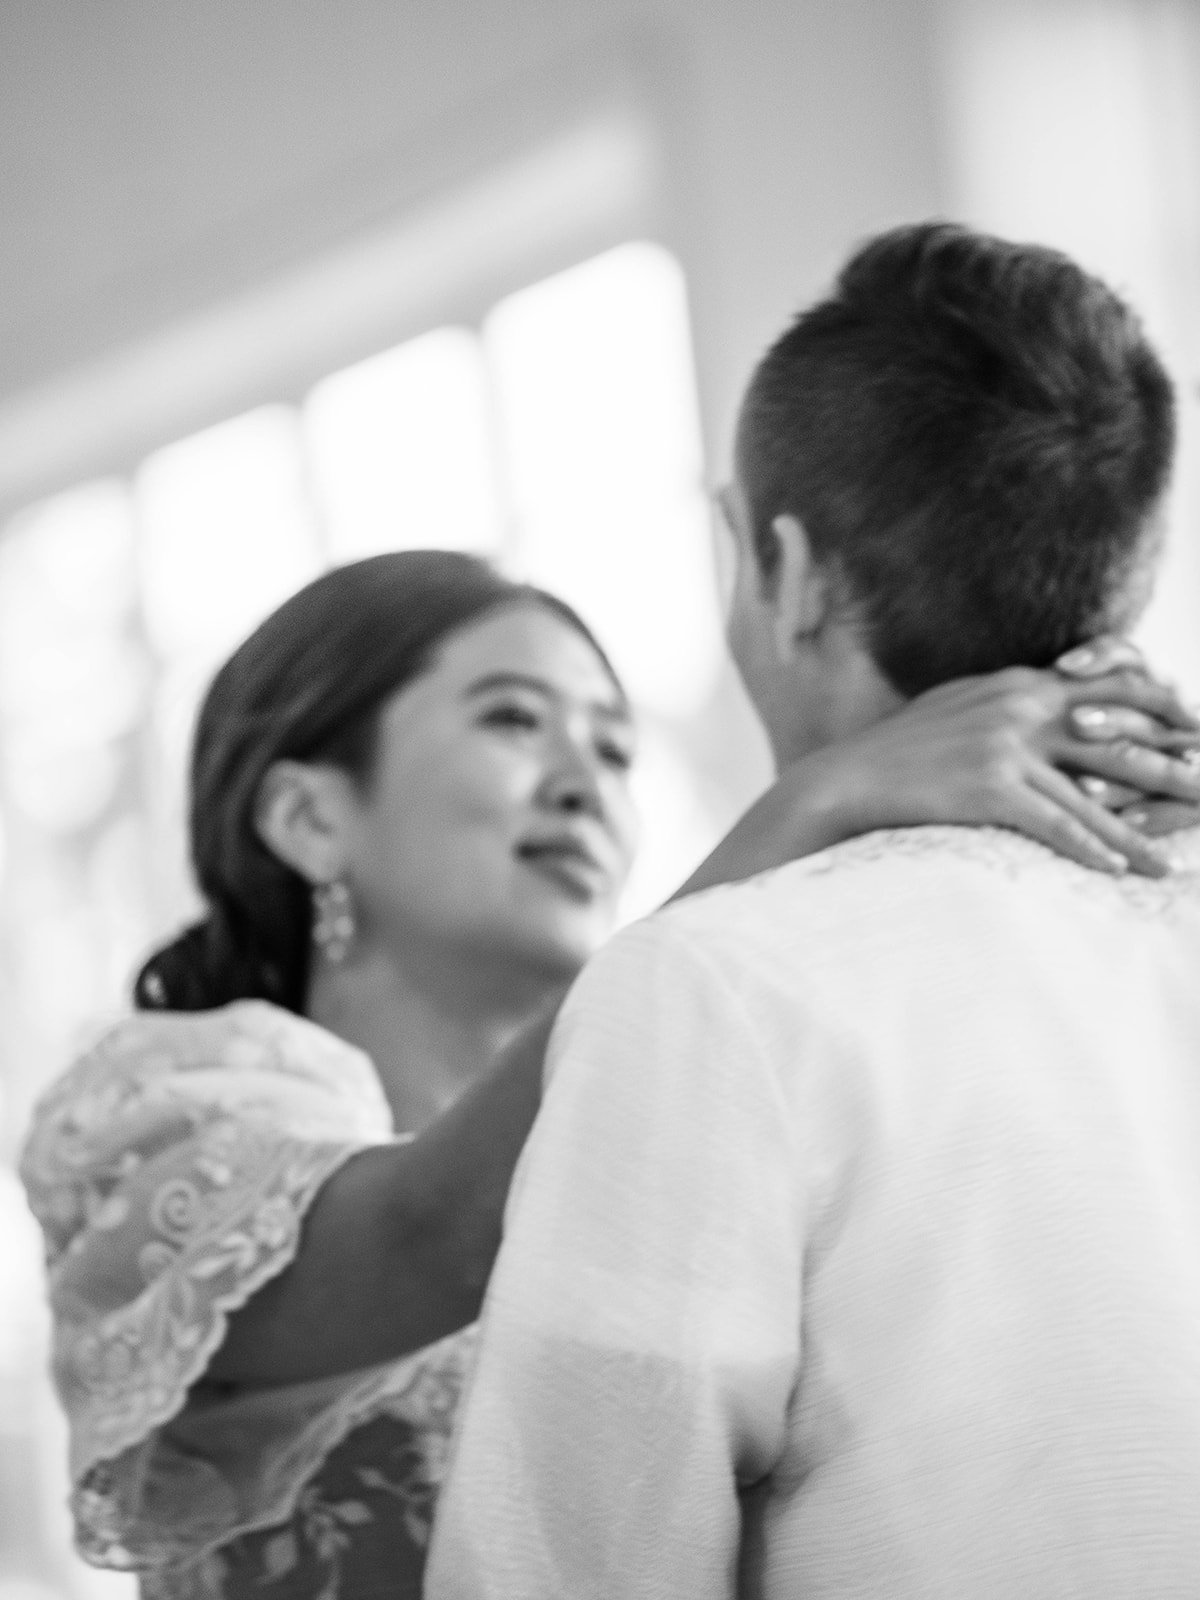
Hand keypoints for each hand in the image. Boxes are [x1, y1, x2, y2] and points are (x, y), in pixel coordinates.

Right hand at [822, 646, 1199, 877]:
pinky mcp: (990, 787)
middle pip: (1116, 741)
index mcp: (1019, 684)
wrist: (848, 777)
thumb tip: (1048, 696)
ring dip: (1136, 835)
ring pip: (1093, 795)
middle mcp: (1020, 707)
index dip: (1159, 711)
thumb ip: (1009, 700)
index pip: (1110, 689)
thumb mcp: (960, 706)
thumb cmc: (901, 750)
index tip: (1193, 733)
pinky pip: (1054, 824)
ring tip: (1168, 863)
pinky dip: (1090, 850)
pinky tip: (1117, 871)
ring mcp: (1006, 746)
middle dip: (1169, 770)